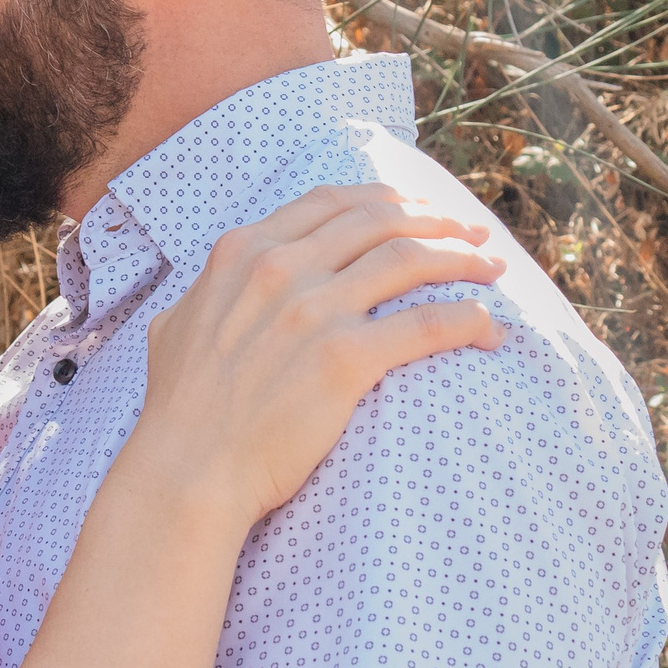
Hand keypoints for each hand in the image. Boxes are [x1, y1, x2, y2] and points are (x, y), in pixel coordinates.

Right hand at [131, 183, 504, 522]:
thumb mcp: (176, 324)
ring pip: (411, 259)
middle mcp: (280, 269)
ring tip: (491, 271)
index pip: (331, 201)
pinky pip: (429, 323)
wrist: (188, 468)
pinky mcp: (345, 359)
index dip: (385, 199)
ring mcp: (313, 311)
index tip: (417, 210)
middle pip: (380, 220)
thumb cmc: (179, 408)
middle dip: (436, 221)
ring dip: (462, 260)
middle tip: (470, 237)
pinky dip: (469, 319)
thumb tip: (222, 287)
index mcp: (242, 252)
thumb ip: (211, 292)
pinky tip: (488, 328)